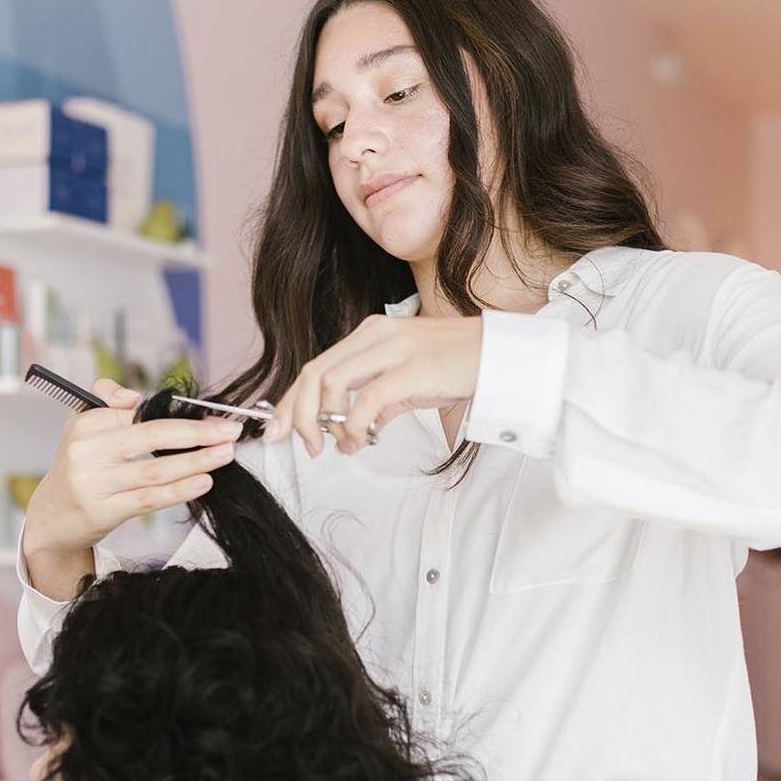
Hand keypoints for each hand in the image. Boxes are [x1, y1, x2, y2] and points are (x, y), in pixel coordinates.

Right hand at [22, 377, 242, 571]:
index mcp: (87, 424)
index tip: (215, 416)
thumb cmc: (78, 464)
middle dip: (197, 433)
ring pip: (156, 470)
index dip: (181, 415)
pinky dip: (180, 490)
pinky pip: (150, 498)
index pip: (141, 414)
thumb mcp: (82, 422)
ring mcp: (96, 484)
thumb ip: (106, 396)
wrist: (53, 514)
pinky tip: (204, 482)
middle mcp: (88, 452)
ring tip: (225, 455)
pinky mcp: (105, 511)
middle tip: (230, 431)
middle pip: (152, 437)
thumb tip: (134, 396)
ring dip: (196, 461)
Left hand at [264, 315, 482, 455]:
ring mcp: (393, 349)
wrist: (500, 356)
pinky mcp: (412, 368)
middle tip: (301, 446)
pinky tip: (360, 441)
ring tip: (337, 447)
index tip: (279, 429)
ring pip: (332, 383)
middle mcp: (375, 335)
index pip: (316, 366)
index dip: (292, 400)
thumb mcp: (408, 381)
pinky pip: (367, 399)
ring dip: (324, 422)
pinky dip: (354, 425)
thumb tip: (354, 430)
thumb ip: (378, 401)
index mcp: (369, 334)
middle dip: (297, 414)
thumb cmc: (457, 367)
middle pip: (314, 373)